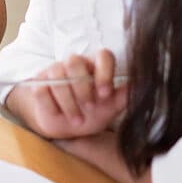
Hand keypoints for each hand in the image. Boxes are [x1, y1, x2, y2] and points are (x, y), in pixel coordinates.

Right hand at [5, 50, 126, 138]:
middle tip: (89, 106)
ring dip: (68, 102)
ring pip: (57, 75)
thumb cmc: (90, 114)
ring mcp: (54, 71)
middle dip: (82, 87)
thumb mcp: (110, 109)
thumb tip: (143, 86)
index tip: (105, 93)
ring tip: (77, 120)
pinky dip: (51, 106)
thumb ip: (123, 97)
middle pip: (74, 61)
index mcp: (95, 66)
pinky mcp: (38, 83)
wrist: (66, 127)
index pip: (103, 55)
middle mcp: (74, 64)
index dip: (105, 72)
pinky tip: (58, 114)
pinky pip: (42, 89)